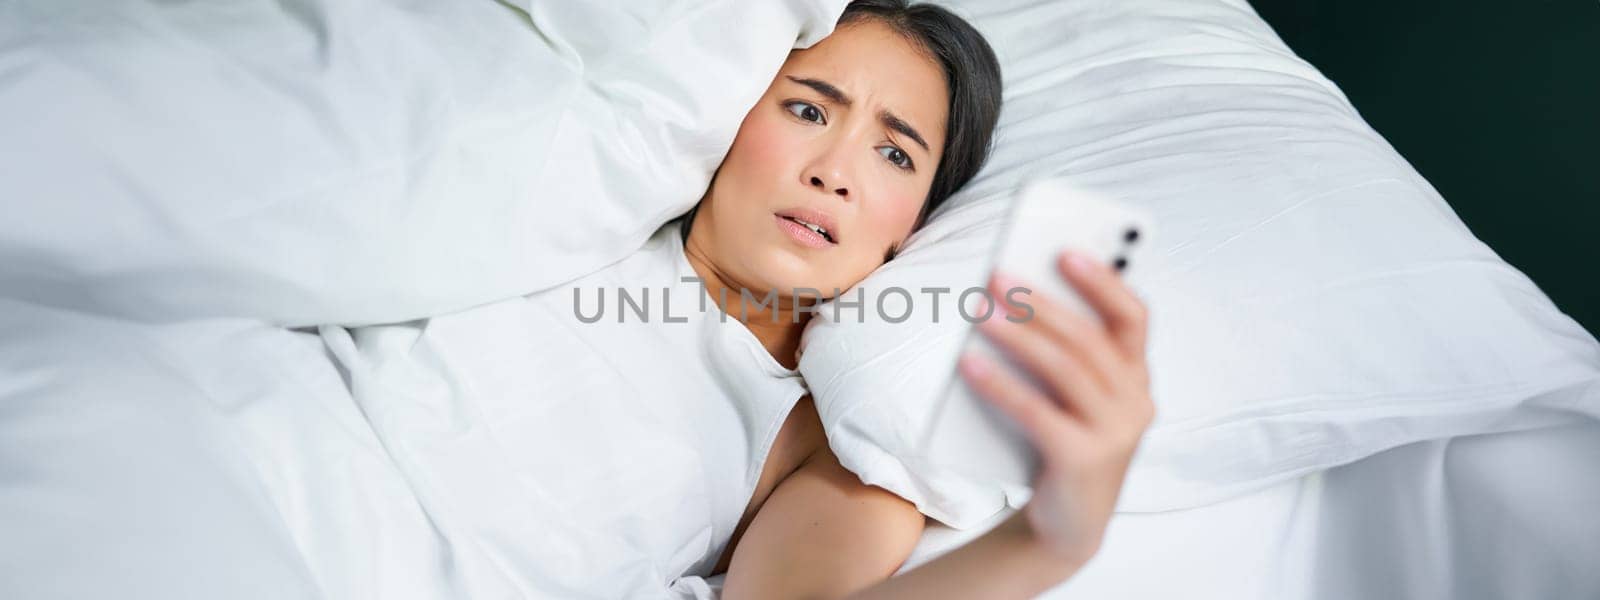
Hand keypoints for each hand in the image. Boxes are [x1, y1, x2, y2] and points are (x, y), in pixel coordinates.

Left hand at [959, 250, 1153, 566]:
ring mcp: (1114, 434)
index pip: (1134, 317)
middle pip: (1090, 338)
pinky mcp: (1083, 460)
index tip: (1066, 251)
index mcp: (1137, 378)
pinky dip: (1000, 384)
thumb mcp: (1074, 399)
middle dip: (1041, 303)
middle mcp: (1136, 402)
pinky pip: (1036, 412)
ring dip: (1018, 335)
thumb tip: (1011, 300)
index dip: (1104, 281)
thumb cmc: (1064, 445)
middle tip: (997, 277)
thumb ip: (1064, 356)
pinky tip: (968, 365)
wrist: (1067, 526)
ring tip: (978, 313)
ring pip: (1065, 369)